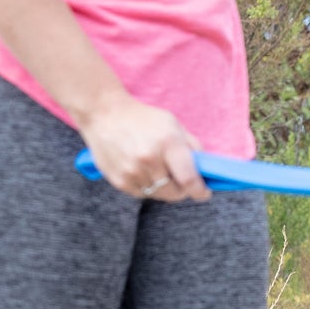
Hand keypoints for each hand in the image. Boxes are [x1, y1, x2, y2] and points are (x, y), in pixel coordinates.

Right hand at [80, 94, 209, 201]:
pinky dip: (147, 187)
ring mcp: (132, 172)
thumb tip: (206, 171)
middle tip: (181, 180)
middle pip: (175, 193)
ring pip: (159, 195)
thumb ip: (192, 148)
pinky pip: (142, 194)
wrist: (104, 114)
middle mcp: (149, 159)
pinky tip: (142, 170)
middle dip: (182, 189)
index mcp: (168, 143)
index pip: (189, 179)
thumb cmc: (143, 119)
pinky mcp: (120, 181)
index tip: (204, 192)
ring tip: (157, 169)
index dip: (200, 191)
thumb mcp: (173, 125)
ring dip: (163, 188)